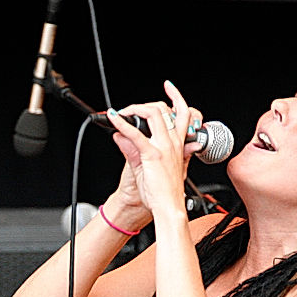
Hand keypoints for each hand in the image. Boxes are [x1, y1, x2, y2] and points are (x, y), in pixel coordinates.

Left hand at [106, 81, 204, 221]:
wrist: (168, 209)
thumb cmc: (164, 194)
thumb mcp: (153, 168)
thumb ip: (135, 149)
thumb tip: (122, 136)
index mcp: (179, 146)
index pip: (183, 115)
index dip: (177, 98)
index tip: (169, 88)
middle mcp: (173, 143)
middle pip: (164, 110)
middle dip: (145, 104)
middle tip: (131, 108)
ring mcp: (164, 147)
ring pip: (153, 114)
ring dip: (135, 109)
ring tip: (122, 112)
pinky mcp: (152, 155)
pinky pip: (135, 134)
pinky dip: (122, 124)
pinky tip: (113, 119)